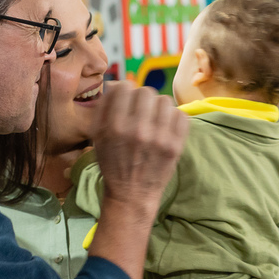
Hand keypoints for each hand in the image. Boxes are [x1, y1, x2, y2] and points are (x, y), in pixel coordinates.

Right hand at [91, 81, 186, 207]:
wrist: (132, 193)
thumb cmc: (113, 163)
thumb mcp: (97, 136)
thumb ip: (103, 108)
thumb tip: (116, 84)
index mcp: (114, 126)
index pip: (125, 88)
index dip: (125, 92)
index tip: (127, 101)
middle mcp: (137, 130)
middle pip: (147, 91)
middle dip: (143, 99)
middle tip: (142, 111)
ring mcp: (159, 138)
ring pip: (165, 101)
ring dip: (159, 107)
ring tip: (154, 119)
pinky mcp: (175, 146)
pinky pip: (181, 115)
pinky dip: (174, 118)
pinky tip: (166, 127)